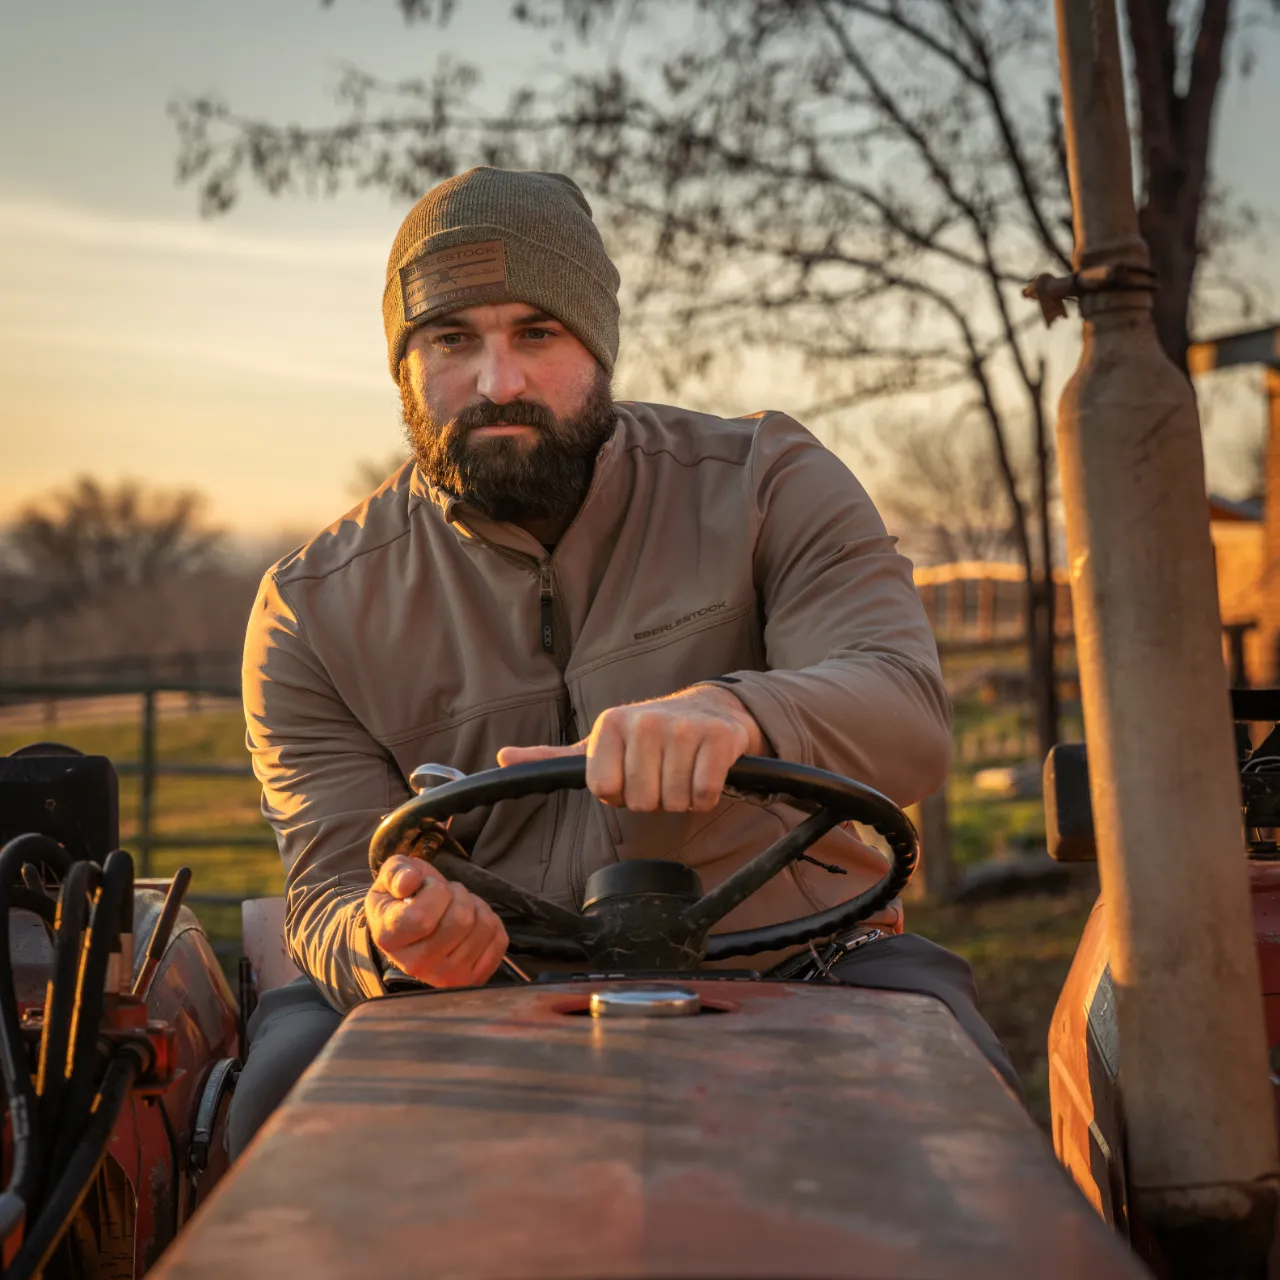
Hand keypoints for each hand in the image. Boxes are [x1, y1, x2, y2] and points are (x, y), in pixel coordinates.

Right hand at [365, 854, 508, 987]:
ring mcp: (446, 976)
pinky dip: (491, 921)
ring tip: (456, 908)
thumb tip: (409, 881)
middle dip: (459, 894)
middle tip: (446, 896)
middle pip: (461, 920)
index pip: (423, 917)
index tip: (426, 886)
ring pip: (484, 926)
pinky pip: (499, 939)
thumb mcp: (392, 877)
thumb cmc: (402, 898)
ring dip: (475, 906)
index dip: (434, 890)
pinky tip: (471, 924)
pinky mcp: (472, 979)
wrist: (412, 927)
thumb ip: (396, 872)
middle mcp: (416, 965)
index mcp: (389, 939)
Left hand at [497, 684, 766, 812]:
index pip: (605, 790)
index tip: (629, 775)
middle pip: (641, 801)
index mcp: (611, 724)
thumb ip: (551, 756)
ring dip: (680, 797)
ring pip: (674, 801)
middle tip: (659, 773)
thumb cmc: (646, 736)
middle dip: (652, 797)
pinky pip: (704, 794)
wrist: (709, 710)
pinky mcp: (718, 739)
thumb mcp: (598, 743)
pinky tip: (703, 772)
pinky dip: (706, 796)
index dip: (619, 794)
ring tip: (681, 770)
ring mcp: (682, 729)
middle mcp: (645, 721)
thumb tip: (502, 758)